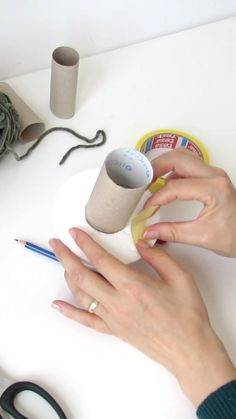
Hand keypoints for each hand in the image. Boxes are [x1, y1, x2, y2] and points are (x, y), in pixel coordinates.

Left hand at [50, 229, 235, 406]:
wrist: (189, 349)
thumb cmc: (187, 315)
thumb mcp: (180, 277)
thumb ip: (158, 257)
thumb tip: (141, 243)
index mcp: (132, 285)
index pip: (101, 259)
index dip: (84, 244)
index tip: (74, 232)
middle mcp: (117, 301)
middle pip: (82, 276)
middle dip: (66, 257)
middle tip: (56, 244)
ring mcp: (112, 318)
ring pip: (81, 295)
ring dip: (68, 276)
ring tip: (63, 262)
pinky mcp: (113, 330)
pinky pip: (85, 320)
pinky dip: (69, 311)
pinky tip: (57, 305)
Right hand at [144, 148, 235, 256]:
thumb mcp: (202, 237)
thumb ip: (172, 232)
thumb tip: (149, 231)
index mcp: (214, 189)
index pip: (174, 187)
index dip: (156, 198)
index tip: (146, 210)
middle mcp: (214, 175)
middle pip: (177, 157)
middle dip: (155, 167)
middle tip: (141, 183)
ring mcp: (213, 174)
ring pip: (182, 157)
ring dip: (164, 165)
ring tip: (150, 181)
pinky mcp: (211, 177)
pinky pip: (188, 165)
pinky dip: (172, 170)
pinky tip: (164, 184)